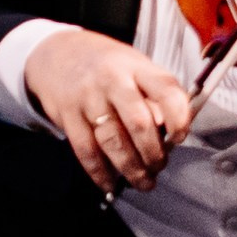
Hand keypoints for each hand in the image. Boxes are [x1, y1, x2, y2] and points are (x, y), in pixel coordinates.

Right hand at [21, 28, 194, 195]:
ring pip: (112, 142)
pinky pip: (86, 150)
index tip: (179, 137)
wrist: (57, 53)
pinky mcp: (67, 114)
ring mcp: (87, 97)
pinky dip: (100, 173)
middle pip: (139, 123)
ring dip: (132, 169)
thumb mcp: (135, 68)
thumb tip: (169, 134)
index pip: (165, 90)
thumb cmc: (107, 67)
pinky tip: (110, 183)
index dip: (178, 118)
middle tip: (158, 166)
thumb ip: (155, 96)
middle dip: (153, 154)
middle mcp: (111, 80)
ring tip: (143, 182)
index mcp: (136, 67)